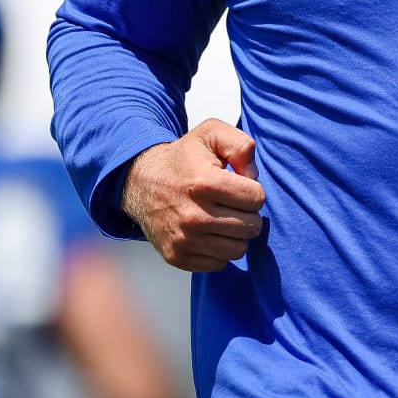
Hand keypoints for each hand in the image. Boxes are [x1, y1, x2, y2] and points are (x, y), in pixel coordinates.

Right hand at [121, 120, 265, 272]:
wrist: (141, 182)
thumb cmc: (183, 159)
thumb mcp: (211, 134)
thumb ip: (240, 145)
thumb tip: (253, 176)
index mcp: (205, 183)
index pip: (256, 199)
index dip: (253, 190)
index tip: (239, 186)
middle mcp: (194, 215)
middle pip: (251, 227)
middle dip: (248, 213)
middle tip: (232, 204)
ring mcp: (184, 240)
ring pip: (238, 249)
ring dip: (236, 234)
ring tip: (223, 218)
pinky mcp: (177, 257)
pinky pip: (219, 263)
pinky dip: (219, 250)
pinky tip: (210, 232)